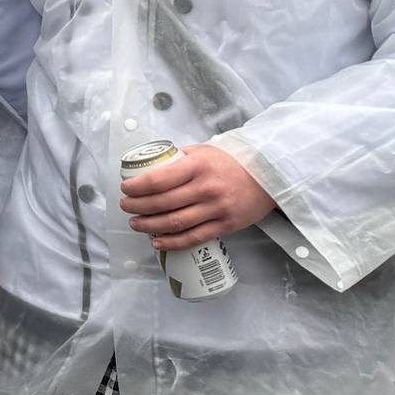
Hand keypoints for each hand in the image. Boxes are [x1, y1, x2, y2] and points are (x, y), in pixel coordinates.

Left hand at [120, 143, 275, 250]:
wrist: (269, 175)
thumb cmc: (231, 162)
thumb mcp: (204, 152)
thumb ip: (179, 159)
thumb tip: (150, 167)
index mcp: (197, 166)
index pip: (158, 180)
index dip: (136, 187)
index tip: (125, 189)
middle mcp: (206, 188)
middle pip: (162, 203)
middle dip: (137, 207)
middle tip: (125, 207)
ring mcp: (216, 209)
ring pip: (174, 222)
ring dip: (149, 226)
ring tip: (135, 223)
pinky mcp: (225, 225)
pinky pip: (193, 237)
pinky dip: (172, 242)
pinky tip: (157, 242)